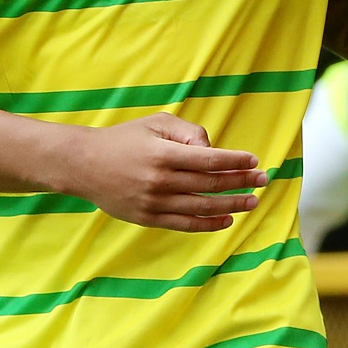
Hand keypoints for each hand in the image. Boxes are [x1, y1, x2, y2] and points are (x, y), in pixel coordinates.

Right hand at [55, 113, 266, 231]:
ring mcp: (154, 203)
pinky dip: (209, 224)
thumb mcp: (156, 123)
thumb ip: (188, 133)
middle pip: (210, 185)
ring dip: (232, 205)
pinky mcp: (148, 219)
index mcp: (163, 154)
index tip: (254, 161)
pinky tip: (226, 219)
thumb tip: (213, 151)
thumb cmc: (125, 139)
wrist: (84, 165)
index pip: (209, 160)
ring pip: (202, 208)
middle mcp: (160, 181)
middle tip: (262, 180)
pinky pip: (185, 224)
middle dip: (241, 182)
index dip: (235, 161)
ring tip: (251, 201)